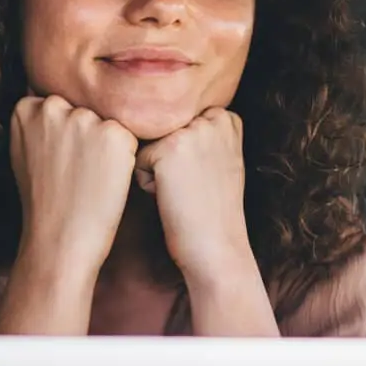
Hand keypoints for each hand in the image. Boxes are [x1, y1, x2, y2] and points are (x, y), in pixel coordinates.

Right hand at [9, 95, 138, 279]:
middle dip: (86, 136)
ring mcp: (84, 119)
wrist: (58, 240)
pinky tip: (105, 181)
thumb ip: (38, 125)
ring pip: (106, 124)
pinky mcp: (114, 134)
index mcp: (26, 108)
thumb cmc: (44, 202)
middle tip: (75, 173)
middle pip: (85, 111)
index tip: (58, 161)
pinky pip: (128, 139)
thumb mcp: (25, 153)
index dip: (65, 136)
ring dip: (105, 147)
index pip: (60, 106)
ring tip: (89, 179)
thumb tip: (55, 103)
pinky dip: (124, 160)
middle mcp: (53, 106)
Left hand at [134, 107, 253, 279]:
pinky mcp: (169, 148)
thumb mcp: (223, 159)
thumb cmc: (213, 210)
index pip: (179, 123)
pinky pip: (137, 160)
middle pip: (162, 131)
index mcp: (227, 117)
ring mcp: (192, 131)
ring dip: (156, 169)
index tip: (203, 178)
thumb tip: (164, 119)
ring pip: (149, 144)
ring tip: (182, 191)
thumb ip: (204, 133)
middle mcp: (212, 118)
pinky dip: (146, 183)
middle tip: (193, 187)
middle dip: (168, 158)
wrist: (216, 247)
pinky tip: (171, 198)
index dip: (183, 154)